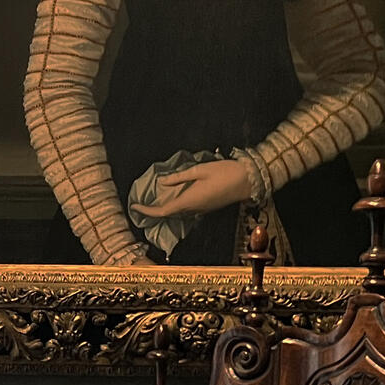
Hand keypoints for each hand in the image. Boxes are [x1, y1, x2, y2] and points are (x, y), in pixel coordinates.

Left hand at [130, 159, 252, 221]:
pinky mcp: (207, 208)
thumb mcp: (200, 170)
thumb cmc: (226, 172)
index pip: (163, 211)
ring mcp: (202, 210)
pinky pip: (187, 210)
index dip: (147, 212)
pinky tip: (172, 198)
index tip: (135, 207)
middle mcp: (194, 209)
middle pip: (169, 215)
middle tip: (140, 203)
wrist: (249, 181)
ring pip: (178, 214)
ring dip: (164, 210)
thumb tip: (162, 182)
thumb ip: (180, 177)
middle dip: (153, 211)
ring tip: (152, 201)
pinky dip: (176, 207)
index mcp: (190, 200)